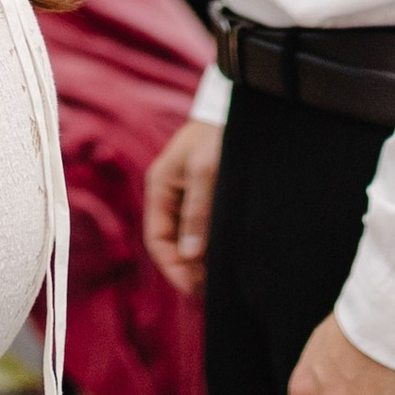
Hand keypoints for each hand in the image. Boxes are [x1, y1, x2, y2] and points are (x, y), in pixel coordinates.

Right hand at [144, 118, 221, 299]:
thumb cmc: (218, 133)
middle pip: (172, 243)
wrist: (237, 105)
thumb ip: (197, 213)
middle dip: (188, 268)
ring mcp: (187, 193)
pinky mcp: (207, 192)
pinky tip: (229, 255)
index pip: (158, 240)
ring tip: (223, 277)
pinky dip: (212, 244)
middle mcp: (170, 194)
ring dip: (201, 258)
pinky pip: (203, 226)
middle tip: (213, 289)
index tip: (195, 288)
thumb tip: (189, 255)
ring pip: (189, 237)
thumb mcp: (206, 171)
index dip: (174, 268)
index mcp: (160, 187)